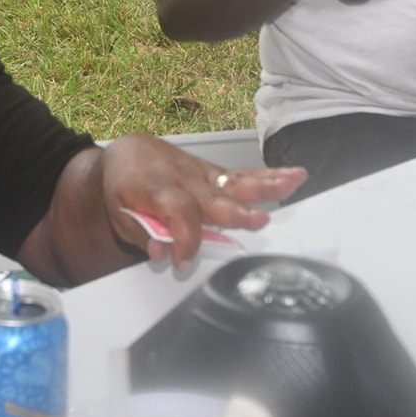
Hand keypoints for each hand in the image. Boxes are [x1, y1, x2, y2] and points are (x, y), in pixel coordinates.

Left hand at [98, 134, 305, 268]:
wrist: (130, 156)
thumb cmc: (126, 186)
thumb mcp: (122, 214)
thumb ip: (143, 234)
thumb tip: (161, 251)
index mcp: (156, 188)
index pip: (177, 212)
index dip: (184, 238)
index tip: (184, 261)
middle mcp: (185, 178)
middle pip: (213, 196)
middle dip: (235, 211)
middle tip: (257, 222)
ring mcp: (203, 174)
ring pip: (235, 181)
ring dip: (264, 185)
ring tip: (290, 185)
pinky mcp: (216, 173)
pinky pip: (243, 176)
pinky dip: (270, 177)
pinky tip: (293, 177)